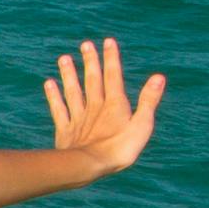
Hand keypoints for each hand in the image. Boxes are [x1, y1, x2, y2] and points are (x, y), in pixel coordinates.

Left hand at [44, 37, 164, 173]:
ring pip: (73, 91)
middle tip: (85, 44)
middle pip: (92, 80)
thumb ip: (148, 101)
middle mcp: (95, 107)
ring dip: (69, 74)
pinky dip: (54, 96)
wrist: (89, 166)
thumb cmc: (120, 148)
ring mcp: (78, 118)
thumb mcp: (142, 125)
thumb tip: (159, 77)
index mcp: (115, 105)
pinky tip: (49, 84)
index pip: (114, 76)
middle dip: (90, 61)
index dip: (111, 58)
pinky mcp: (66, 130)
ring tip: (64, 58)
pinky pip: (59, 109)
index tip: (108, 41)